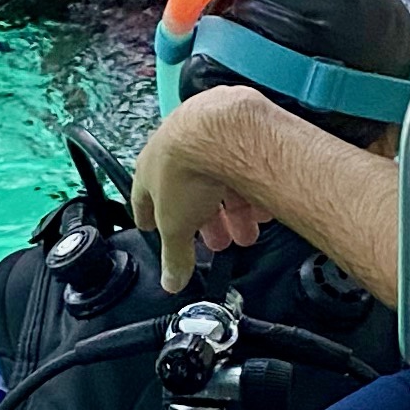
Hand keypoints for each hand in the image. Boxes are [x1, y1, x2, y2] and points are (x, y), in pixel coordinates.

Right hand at [132, 94, 274, 286]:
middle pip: (191, 191)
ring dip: (233, 210)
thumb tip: (171, 282)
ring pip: (220, 178)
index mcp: (151, 167)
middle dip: (206, 221)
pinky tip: (264, 208)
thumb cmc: (186, 170)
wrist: (221, 130)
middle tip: (218, 242)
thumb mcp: (176, 226)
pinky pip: (244, 163)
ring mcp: (209, 134)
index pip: (145, 196)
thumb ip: (174, 255)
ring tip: (247, 233)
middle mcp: (177, 146)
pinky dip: (252, 188)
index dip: (152, 217)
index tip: (154, 227)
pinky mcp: (238, 127)